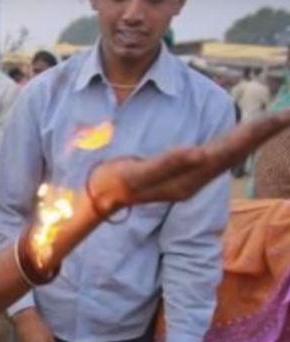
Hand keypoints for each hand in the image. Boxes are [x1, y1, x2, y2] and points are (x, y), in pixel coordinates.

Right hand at [88, 110, 289, 212]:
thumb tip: (199, 152)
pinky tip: (241, 136)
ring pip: (228, 154)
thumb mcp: (135, 174)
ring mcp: (190, 178)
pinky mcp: (184, 173)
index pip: (226, 152)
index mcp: (186, 179)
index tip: (279, 117)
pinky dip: (234, 142)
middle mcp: (194, 180)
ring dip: (252, 137)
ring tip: (274, 121)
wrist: (102, 196)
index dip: (253, 134)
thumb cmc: (114, 182)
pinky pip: (218, 155)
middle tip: (286, 115)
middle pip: (234, 152)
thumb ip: (166, 164)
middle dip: (261, 133)